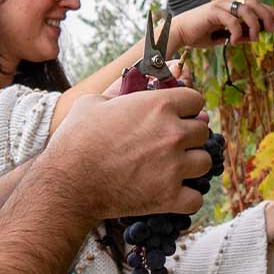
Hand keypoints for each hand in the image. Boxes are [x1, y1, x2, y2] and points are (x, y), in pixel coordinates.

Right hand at [44, 89, 211, 219]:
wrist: (67, 183)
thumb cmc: (76, 139)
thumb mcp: (94, 102)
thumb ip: (122, 88)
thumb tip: (136, 76)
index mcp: (159, 105)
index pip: (196, 100)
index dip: (186, 107)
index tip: (177, 115)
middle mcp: (173, 134)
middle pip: (203, 131)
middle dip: (188, 136)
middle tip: (169, 144)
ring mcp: (174, 166)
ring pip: (205, 162)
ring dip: (191, 165)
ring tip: (173, 168)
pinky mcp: (170, 196)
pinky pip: (197, 198)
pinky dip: (186, 197)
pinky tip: (172, 192)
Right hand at [169, 0, 273, 49]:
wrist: (179, 33)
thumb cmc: (200, 34)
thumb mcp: (224, 37)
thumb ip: (239, 34)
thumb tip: (255, 37)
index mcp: (231, 6)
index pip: (255, 4)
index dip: (269, 11)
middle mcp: (227, 3)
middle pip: (254, 3)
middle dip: (267, 15)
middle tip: (273, 30)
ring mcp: (220, 5)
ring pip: (245, 10)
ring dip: (254, 25)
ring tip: (255, 38)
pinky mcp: (212, 11)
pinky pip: (231, 20)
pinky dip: (236, 32)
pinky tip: (233, 42)